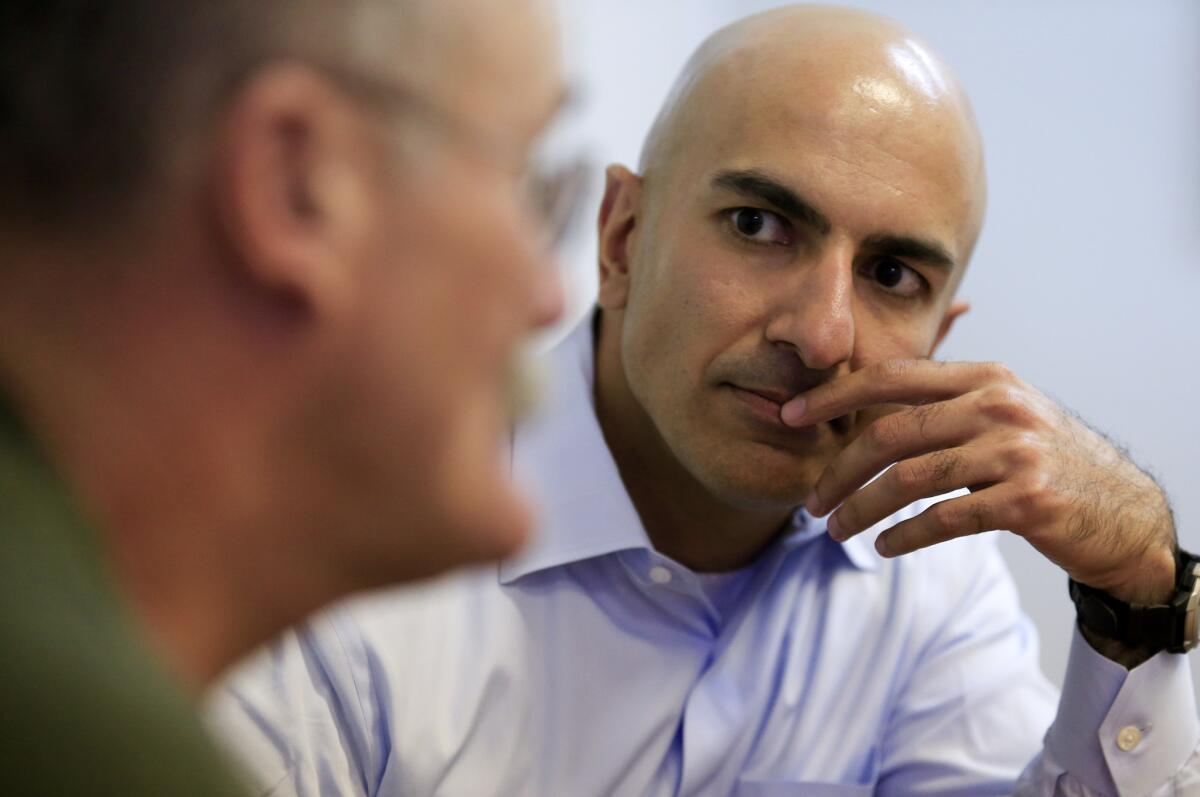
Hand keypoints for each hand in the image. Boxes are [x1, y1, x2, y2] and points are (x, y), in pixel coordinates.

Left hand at [781, 360, 1176, 606]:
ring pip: (908, 479)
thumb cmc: (1049, 462)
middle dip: (838, 469)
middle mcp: (998, 406)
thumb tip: (863, 413)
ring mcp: (1015, 452)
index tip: (791, 415)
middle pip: (890, 432)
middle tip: (810, 500)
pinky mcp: (1026, 501)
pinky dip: (904, 534)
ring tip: (836, 531)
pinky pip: (943, 519)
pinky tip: (884, 546)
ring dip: (861, 509)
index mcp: (985, 378)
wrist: (1126, 513)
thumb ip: (945, 406)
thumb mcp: (1003, 414)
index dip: (834, 395)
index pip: (892, 377)